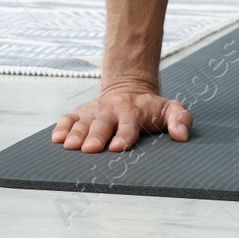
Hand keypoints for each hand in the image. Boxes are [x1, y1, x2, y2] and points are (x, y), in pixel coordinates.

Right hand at [52, 82, 191, 152]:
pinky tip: (56, 138)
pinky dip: (61, 126)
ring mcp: (95, 111)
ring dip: (75, 133)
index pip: (129, 125)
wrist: (130, 89)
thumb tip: (182, 135)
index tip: (117, 148)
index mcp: (133, 112)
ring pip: (83, 122)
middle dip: (95, 136)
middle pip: (102, 124)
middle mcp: (112, 111)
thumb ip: (180, 119)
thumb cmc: (151, 108)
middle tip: (89, 149)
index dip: (123, 136)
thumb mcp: (171, 109)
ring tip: (68, 146)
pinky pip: (69, 117)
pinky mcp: (82, 112)